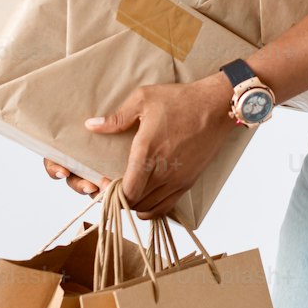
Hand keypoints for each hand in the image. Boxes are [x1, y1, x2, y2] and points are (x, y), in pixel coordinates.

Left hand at [43, 73, 236, 217]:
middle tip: (110, 187)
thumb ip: (116, 117)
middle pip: (135, 203)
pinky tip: (145, 198)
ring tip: (126, 191)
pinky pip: (166, 207)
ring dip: (134, 204)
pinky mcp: (188, 182)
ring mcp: (177, 180)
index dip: (111, 194)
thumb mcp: (144, 99)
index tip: (104, 183)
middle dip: (119, 199)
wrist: (217, 106)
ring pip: (149, 208)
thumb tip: (91, 125)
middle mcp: (163, 172)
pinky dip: (152, 208)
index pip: (126, 191)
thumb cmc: (180, 100)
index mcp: (147, 153)